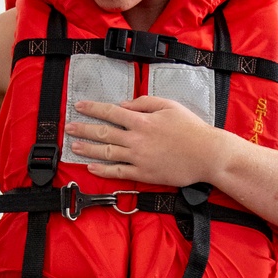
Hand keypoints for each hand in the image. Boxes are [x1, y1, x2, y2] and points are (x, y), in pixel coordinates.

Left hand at [66, 96, 223, 188]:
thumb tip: (124, 105)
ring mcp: (139, 158)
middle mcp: (137, 139)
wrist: (207, 155)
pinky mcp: (144, 175)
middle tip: (70, 127)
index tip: (79, 106)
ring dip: (88, 149)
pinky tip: (91, 167)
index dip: (93, 108)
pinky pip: (118, 172)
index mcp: (143, 120)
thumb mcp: (169, 106)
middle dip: (84, 129)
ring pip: (107, 153)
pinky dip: (103, 170)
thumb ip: (144, 102)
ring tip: (75, 146)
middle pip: (104, 133)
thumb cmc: (191, 129)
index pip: (111, 112)